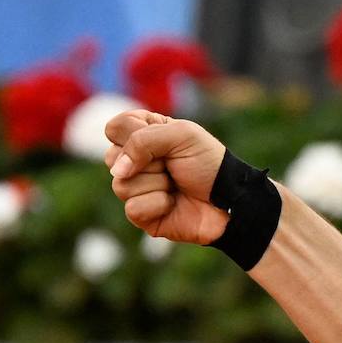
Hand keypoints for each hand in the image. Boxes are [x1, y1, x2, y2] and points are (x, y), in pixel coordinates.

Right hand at [104, 110, 229, 244]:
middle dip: (149, 161)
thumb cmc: (208, 163)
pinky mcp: (140, 214)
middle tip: (173, 165)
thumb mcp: (182, 135)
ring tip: (175, 184)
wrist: (229, 198)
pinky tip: (173, 203)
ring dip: (158, 183)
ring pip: (121, 185)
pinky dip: (159, 204)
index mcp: (143, 135)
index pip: (115, 128)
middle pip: (112, 157)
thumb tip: (117, 172)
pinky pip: (133, 208)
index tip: (164, 141)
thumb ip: (143, 140)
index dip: (135, 134)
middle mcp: (134, 161)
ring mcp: (136, 188)